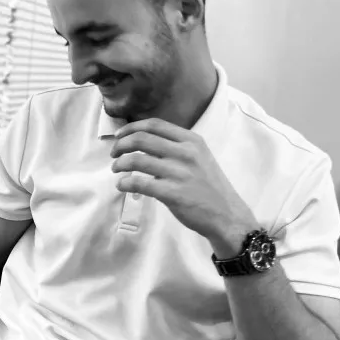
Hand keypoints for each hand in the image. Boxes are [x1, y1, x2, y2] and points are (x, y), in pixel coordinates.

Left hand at [110, 118, 256, 251]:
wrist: (226, 215)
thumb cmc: (209, 187)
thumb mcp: (200, 157)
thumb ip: (177, 147)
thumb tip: (144, 143)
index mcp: (191, 141)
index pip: (155, 125)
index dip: (132, 128)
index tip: (120, 135)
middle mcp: (185, 153)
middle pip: (142, 139)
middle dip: (121, 144)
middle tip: (114, 153)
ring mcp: (179, 173)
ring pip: (137, 160)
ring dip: (120, 164)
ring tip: (116, 169)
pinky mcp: (172, 193)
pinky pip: (140, 183)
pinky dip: (125, 183)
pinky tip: (122, 185)